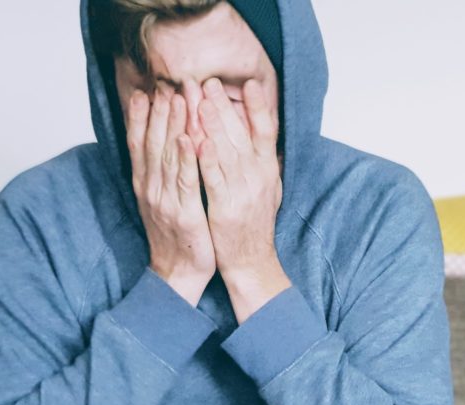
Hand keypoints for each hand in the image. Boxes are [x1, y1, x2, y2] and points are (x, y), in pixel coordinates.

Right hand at [127, 89, 215, 305]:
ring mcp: (165, 200)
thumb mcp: (161, 201)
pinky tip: (187, 138)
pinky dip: (185, 159)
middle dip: (159, 112)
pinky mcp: (184, 213)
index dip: (141, 117)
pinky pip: (185, 181)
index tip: (145, 90)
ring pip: (167, 156)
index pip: (139, 144)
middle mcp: (150, 189)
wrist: (177, 274)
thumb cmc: (175, 236)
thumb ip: (159, 174)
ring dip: (172, 125)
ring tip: (178, 98)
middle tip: (166, 84)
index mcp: (145, 185)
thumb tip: (161, 146)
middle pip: (152, 143)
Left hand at [198, 77, 289, 322]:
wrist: (251, 262)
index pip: (267, 131)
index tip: (250, 83)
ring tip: (199, 99)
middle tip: (208, 82)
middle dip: (224, 106)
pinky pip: (214, 179)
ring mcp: (243, 192)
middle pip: (242, 135)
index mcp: (268, 171)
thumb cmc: (254, 225)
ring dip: (213, 125)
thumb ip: (263, 162)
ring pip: (227, 152)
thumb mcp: (268, 189)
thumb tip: (263, 136)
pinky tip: (196, 140)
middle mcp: (259, 178)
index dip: (259, 107)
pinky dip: (206, 159)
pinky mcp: (226, 208)